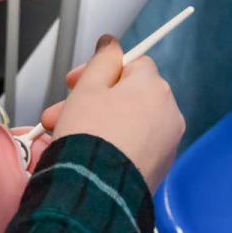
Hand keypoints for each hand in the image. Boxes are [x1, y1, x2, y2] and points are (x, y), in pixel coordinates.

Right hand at [42, 34, 183, 190]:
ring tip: (67, 134)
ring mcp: (168, 141)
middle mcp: (168, 112)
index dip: (102, 70)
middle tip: (63, 110)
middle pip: (129, 94)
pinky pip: (136, 144)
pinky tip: (90, 152)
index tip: (77, 80)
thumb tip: (111, 43)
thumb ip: (102, 60)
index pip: (133, 63)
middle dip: (93, 100)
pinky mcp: (161, 166)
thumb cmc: (91, 137)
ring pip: (130, 120)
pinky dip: (116, 143)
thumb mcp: (87, 88)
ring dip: (100, 122)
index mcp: (153, 87)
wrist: (97, 190)